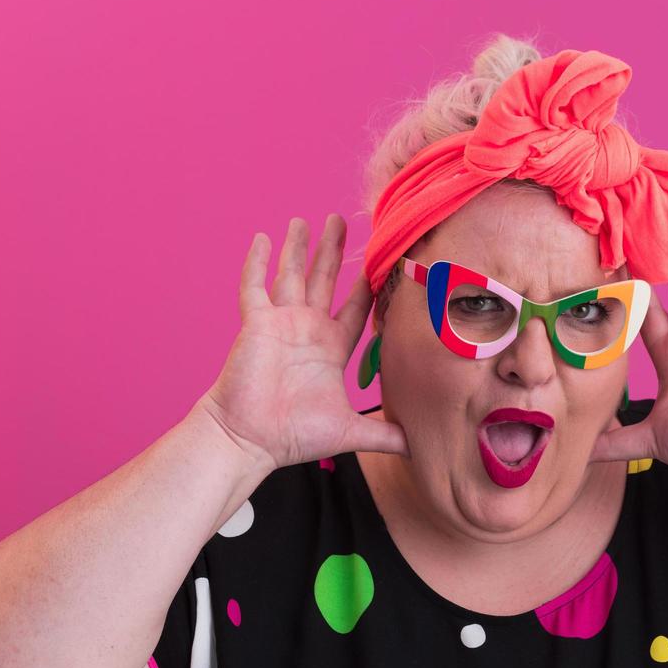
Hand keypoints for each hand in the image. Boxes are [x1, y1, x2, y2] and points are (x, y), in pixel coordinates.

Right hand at [193, 214, 408, 471]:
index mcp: (331, 348)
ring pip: (291, 275)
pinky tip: (262, 238)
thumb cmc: (294, 436)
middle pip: (324, 280)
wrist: (250, 440)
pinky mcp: (256, 324)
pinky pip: (254, 286)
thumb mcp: (349, 432)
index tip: (380, 261)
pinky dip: (256, 262)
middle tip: (341, 220)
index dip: (367, 286)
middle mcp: (307, 330)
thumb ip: (383, 434)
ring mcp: (280, 324)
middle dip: (332, 251)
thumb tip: (417, 447)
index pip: (356, 308)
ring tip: (305, 220)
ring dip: (298, 247)